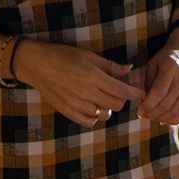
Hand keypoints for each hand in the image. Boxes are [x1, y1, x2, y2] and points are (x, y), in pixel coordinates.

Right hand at [13, 39, 143, 126]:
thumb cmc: (63, 55)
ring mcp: (77, 105)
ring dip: (108, 108)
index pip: (122, 91)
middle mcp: (87, 93)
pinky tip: (92, 107)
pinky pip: (89, 122)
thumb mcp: (88, 55)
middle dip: (122, 99)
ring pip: (104, 115)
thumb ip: (110, 66)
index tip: (142, 93)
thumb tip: (129, 69)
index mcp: (94, 77)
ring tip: (103, 98)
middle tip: (118, 91)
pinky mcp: (68, 112)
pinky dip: (94, 117)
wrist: (36, 64)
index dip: (135, 93)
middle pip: (116, 105)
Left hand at [136, 45, 178, 124]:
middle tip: (146, 115)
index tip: (140, 112)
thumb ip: (148, 83)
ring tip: (154, 117)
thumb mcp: (153, 64)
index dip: (148, 106)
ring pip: (177, 110)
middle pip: (168, 103)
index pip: (159, 92)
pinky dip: (176, 120)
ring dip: (163, 118)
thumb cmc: (166, 58)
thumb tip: (145, 105)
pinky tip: (166, 120)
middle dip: (153, 113)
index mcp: (171, 66)